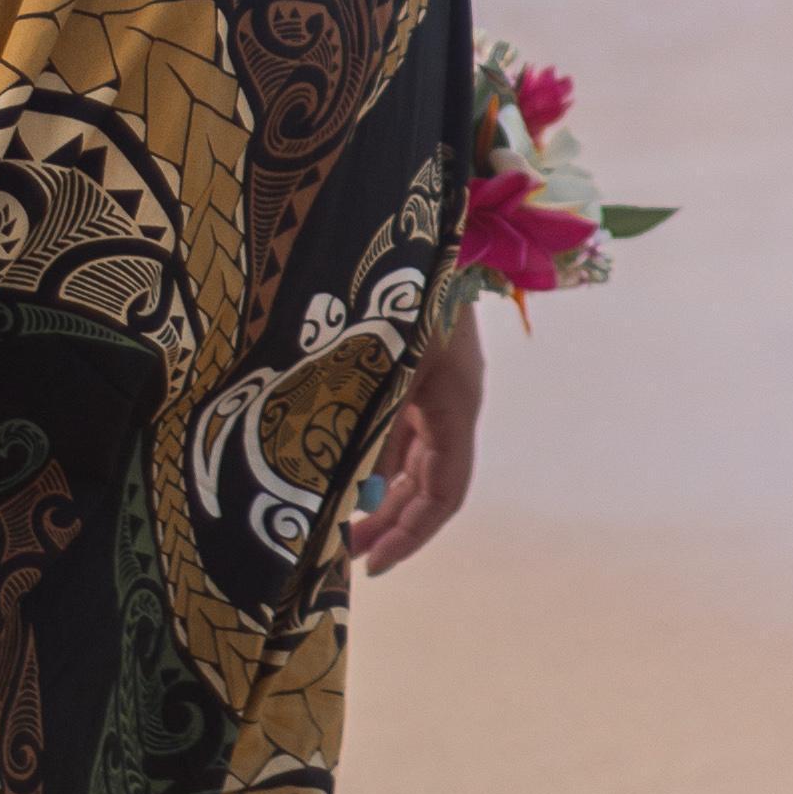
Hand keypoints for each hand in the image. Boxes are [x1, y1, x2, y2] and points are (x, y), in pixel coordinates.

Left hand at [344, 302, 486, 572]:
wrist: (426, 226)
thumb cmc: (402, 292)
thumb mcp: (382, 366)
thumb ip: (370, 432)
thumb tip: (351, 499)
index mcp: (456, 405)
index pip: (444, 494)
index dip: (412, 536)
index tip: (372, 566)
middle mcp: (452, 402)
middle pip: (430, 482)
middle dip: (391, 522)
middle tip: (342, 553)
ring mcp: (436, 384)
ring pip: (415, 458)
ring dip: (381, 492)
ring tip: (336, 521)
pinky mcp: (417, 366)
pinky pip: (401, 428)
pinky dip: (376, 456)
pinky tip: (343, 468)